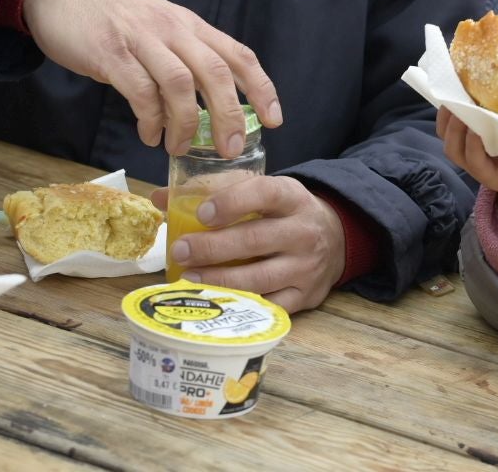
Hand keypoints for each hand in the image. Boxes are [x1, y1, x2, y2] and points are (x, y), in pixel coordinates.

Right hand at [21, 0, 281, 156]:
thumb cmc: (113, 15)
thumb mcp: (159, 27)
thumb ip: (183, 58)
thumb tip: (205, 108)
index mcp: (190, 25)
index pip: (238, 55)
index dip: (261, 88)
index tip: (274, 120)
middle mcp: (173, 29)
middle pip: (216, 73)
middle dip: (230, 115)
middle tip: (230, 150)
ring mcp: (141, 39)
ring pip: (180, 83)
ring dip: (186, 123)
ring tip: (181, 148)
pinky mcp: (109, 53)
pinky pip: (139, 90)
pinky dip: (150, 119)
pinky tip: (150, 135)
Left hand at [151, 177, 344, 313]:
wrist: (336, 239)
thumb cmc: (286, 214)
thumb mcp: (265, 193)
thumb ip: (217, 192)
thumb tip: (160, 199)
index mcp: (293, 198)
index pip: (265, 193)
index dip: (232, 202)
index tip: (202, 213)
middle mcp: (304, 231)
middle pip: (256, 239)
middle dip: (213, 247)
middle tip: (181, 250)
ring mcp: (306, 267)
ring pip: (259, 277)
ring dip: (219, 280)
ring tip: (188, 279)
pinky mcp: (305, 296)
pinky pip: (269, 305)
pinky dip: (240, 305)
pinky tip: (215, 302)